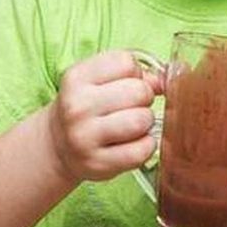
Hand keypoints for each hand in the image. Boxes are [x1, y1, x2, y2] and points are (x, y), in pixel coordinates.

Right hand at [47, 50, 157, 182]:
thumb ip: (134, 74)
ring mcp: (85, 137)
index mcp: (76, 77)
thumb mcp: (98, 81)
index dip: (135, 72)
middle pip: (139, 91)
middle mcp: (77, 106)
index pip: (126, 62)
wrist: (58, 145)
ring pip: (142, 120)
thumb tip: (169, 78)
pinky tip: (134, 142)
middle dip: (144, 97)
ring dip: (145, 121)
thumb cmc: (86, 106)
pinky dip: (146, 145)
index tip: (125, 83)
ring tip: (132, 124)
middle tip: (132, 106)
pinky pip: (142, 150)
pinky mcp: (98, 164)